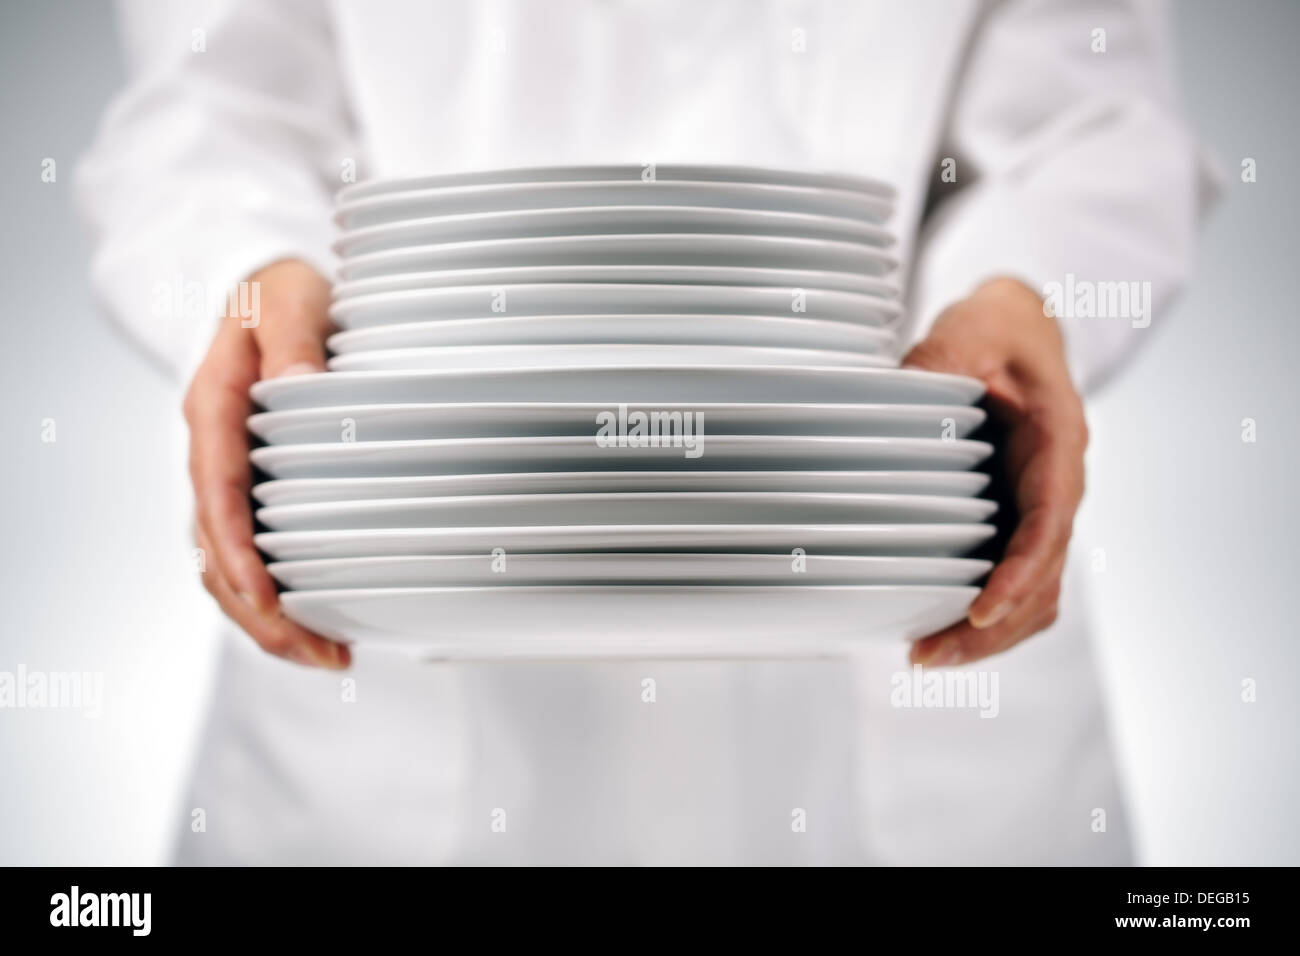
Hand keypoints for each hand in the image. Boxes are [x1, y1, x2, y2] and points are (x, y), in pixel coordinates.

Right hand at [183, 260, 349, 668]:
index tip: (269, 601)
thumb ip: (292, 340)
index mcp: (214, 413)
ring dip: (269, 618)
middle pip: (216, 554)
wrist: (261, 289)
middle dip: (261, 615)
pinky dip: (275, 596)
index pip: (217, 498)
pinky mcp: (248, 490)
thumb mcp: (288, 301)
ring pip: (227, 567)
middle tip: (322, 654)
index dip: (238, 556)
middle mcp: (212, 457)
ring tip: (328, 655)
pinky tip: (318, 620)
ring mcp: (227, 480)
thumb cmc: (276, 295)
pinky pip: (247, 555)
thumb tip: (299, 384)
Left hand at [903, 277, 1087, 666]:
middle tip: (929, 655)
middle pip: (1045, 577)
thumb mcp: (963, 334)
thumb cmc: (998, 330)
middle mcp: (1059, 485)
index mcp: (1058, 443)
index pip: (1049, 521)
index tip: (982, 610)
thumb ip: (932, 368)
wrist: (1021, 325)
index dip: (1019, 573)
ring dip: (991, 633)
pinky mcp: (1021, 519)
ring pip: (1037, 592)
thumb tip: (883, 403)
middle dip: (993, 625)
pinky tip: (944, 631)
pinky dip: (991, 614)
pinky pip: (1019, 580)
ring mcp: (1043, 507)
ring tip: (929, 656)